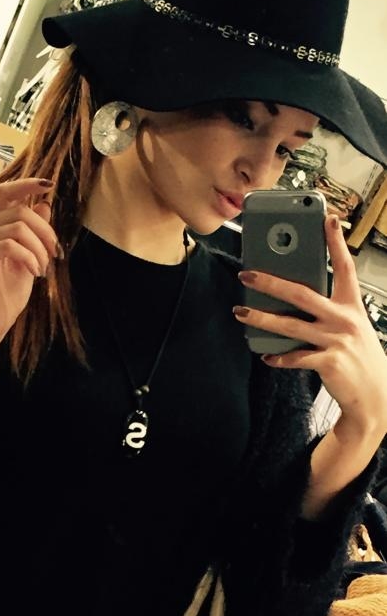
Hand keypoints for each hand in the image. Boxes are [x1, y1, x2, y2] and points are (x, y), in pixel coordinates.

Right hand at [0, 178, 60, 350]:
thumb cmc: (10, 290)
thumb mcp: (31, 256)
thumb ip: (35, 231)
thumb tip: (44, 203)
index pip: (6, 192)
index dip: (27, 184)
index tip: (50, 185)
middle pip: (20, 211)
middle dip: (46, 231)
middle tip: (56, 254)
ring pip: (17, 228)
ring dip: (39, 248)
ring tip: (43, 267)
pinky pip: (9, 245)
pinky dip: (29, 258)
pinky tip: (35, 273)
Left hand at [234, 214, 386, 433]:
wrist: (375, 396)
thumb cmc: (360, 357)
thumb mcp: (352, 326)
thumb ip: (329, 310)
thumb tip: (293, 298)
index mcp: (352, 305)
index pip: (345, 266)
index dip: (336, 242)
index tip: (328, 219)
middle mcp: (344, 319)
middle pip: (302, 293)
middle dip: (271, 282)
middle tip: (248, 274)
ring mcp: (336, 341)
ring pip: (291, 324)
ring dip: (262, 318)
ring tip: (242, 312)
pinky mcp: (329, 362)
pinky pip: (296, 357)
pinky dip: (279, 357)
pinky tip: (267, 355)